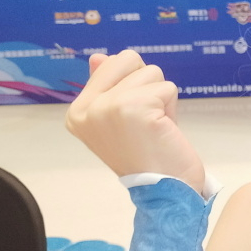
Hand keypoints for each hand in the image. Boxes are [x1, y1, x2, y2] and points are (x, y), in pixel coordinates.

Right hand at [65, 50, 206, 193]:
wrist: (165, 192)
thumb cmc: (147, 154)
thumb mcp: (120, 118)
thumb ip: (107, 87)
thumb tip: (99, 57)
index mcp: (78, 111)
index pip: (111, 62)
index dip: (134, 84)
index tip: (134, 118)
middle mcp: (87, 108)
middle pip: (129, 59)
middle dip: (147, 85)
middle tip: (147, 120)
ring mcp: (108, 107)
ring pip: (152, 72)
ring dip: (162, 99)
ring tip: (155, 127)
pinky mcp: (134, 108)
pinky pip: (167, 88)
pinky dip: (172, 109)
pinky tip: (163, 131)